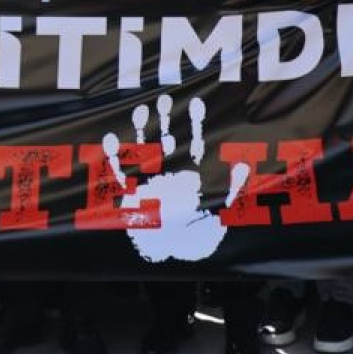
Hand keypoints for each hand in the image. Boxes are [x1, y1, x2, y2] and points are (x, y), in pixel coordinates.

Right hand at [102, 95, 250, 261]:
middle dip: (167, 119)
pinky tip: (109, 138)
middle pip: (168, 138)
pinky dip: (114, 156)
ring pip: (144, 148)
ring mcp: (149, 180)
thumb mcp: (221, 212)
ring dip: (142, 130)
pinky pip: (119, 170)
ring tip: (140, 110)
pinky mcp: (129, 191)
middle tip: (164, 98)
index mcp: (192, 175)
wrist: (170, 256)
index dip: (195, 123)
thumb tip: (243, 164)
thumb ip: (232, 189)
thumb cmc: (197, 238)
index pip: (195, 143)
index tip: (195, 102)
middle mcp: (170, 173)